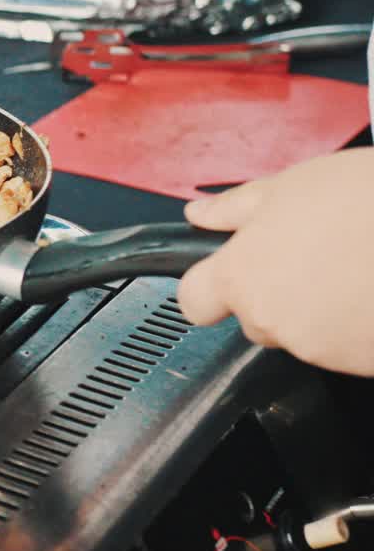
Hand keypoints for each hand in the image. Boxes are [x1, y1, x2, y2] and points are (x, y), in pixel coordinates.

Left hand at [179, 148, 373, 375]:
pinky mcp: (357, 365)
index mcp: (242, 276)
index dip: (208, 285)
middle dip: (272, 291)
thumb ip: (235, 208)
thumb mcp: (290, 186)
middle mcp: (270, 319)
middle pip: (251, 316)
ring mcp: (316, 348)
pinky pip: (340, 348)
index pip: (194, 300)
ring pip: (298, 333)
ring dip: (315, 309)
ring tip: (350, 268)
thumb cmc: (368, 202)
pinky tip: (368, 292)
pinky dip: (351, 327)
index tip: (225, 272)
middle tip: (312, 255)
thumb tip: (199, 214)